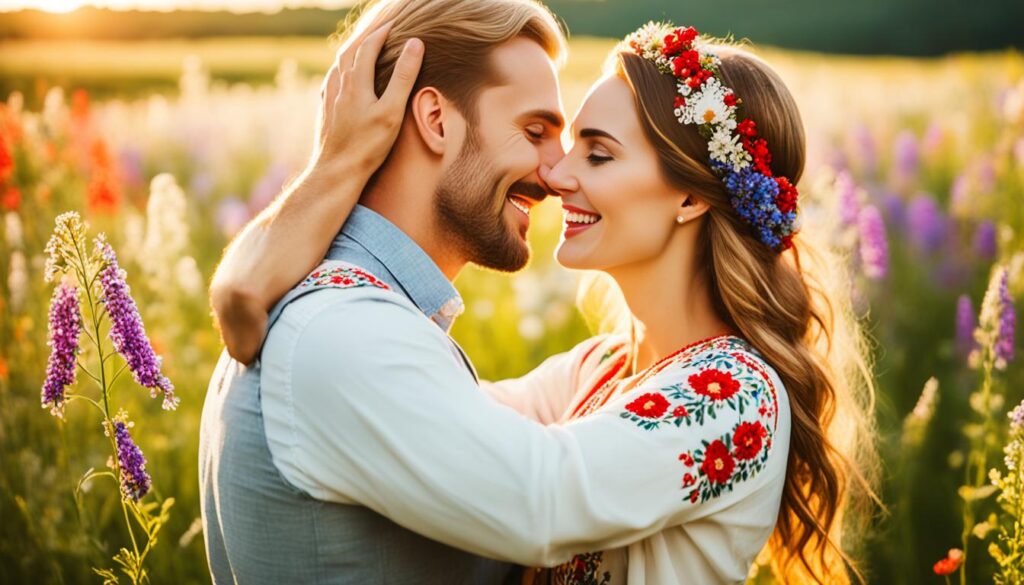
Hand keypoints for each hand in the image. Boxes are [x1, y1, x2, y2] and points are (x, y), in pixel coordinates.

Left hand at [311, 21, 423, 175]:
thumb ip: (404, 77)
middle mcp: (339, 84)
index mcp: (355, 81)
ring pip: (339, 63)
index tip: (396, 23)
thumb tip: (415, 44)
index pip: (368, 46)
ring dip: (353, 49)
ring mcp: (329, 97)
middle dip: (366, 35)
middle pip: (350, 49)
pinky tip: (344, 75)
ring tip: (364, 44)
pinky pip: (332, 78)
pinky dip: (342, 67)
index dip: (382, 32)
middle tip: (380, 26)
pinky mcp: (325, 110)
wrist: (336, 171)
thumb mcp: (392, 110)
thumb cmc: (368, 145)